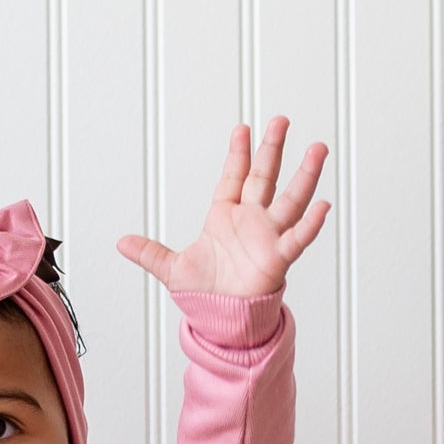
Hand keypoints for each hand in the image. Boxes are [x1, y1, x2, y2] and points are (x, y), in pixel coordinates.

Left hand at [116, 118, 331, 297]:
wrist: (221, 322)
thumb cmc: (205, 294)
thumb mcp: (172, 270)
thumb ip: (150, 253)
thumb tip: (120, 242)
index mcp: (225, 218)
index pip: (234, 177)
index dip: (238, 153)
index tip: (242, 128)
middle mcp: (251, 222)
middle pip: (264, 178)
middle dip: (272, 149)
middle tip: (281, 121)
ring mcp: (268, 238)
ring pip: (290, 200)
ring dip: (304, 175)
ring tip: (317, 148)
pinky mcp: (278, 259)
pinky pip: (297, 238)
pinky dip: (311, 223)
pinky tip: (324, 204)